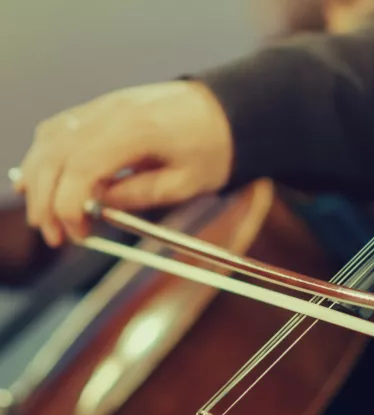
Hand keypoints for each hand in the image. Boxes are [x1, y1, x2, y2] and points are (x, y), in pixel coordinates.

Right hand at [11, 81, 233, 245]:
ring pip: (49, 139)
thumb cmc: (210, 150)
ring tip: (45, 217)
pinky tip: (42, 185)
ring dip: (38, 180)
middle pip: (56, 152)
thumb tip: (97, 207)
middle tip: (55, 236)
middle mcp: (110, 110)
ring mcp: (101, 106)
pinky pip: (57, 130)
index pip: (83, 165)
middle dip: (46, 199)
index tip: (76, 233)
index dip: (70, 204)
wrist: (221, 113)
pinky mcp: (97, 109)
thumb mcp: (184, 184)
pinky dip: (44, 159)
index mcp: (137, 129)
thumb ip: (138, 195)